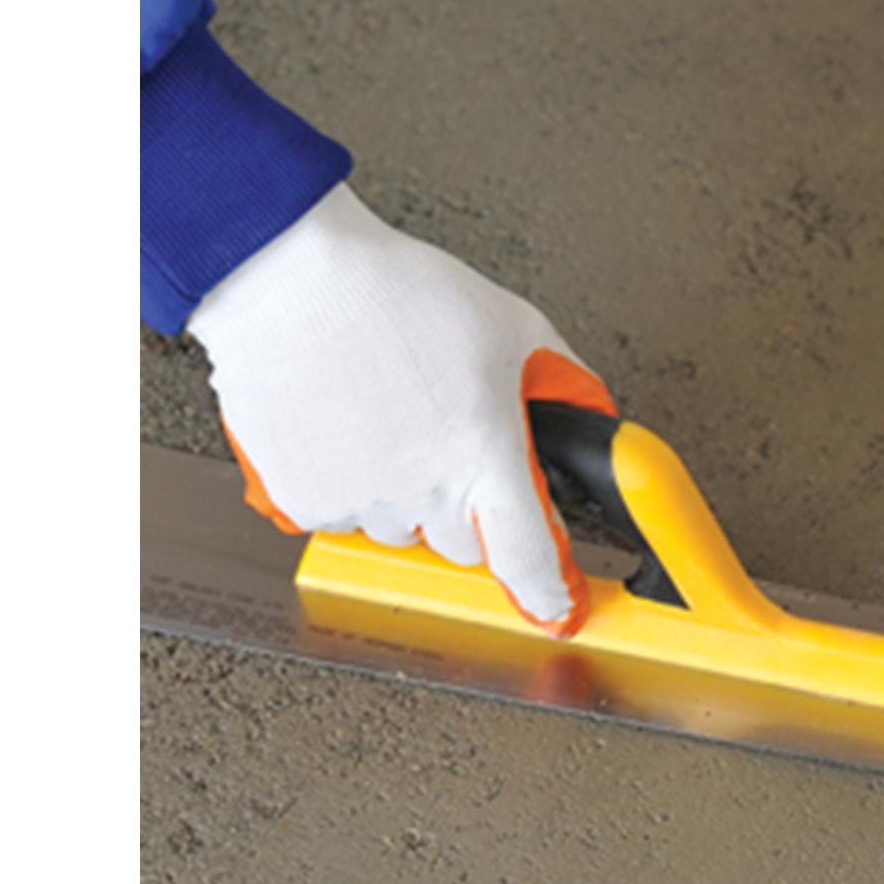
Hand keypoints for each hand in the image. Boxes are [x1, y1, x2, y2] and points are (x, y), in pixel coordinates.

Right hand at [188, 184, 615, 635]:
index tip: (562, 607)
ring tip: (392, 419)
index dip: (551, 592)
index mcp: (483, 455)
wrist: (290, 276)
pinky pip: (344, 516)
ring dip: (407, 496)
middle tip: (452, 442)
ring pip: (403, 531)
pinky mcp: (304, 500)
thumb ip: (564, 386)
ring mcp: (359, 501)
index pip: (528, 560)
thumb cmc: (396, 292)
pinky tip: (350, 425)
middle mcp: (421, 489)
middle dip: (470, 508)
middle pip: (466, 547)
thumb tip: (593, 425)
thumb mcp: (513, 326)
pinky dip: (351, 483)